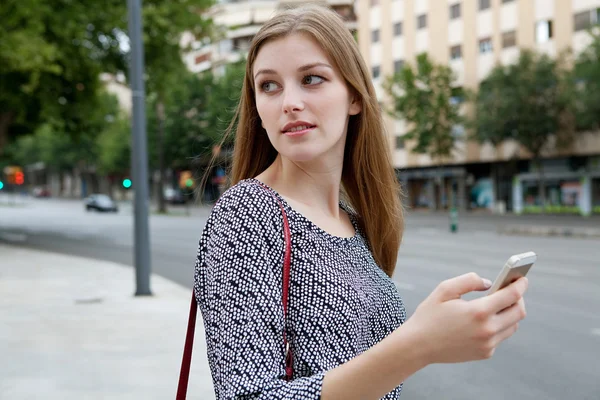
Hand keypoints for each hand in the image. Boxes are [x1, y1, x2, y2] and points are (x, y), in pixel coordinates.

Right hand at [400, 272, 527, 364]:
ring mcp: (488, 344)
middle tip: (512, 290)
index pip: (511, 295)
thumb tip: (489, 283)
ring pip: (512, 325)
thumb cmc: (429, 315)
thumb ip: (469, 280)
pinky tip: (485, 320)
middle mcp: (487, 330)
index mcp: (478, 311)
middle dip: (519, 298)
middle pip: (519, 312)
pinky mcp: (485, 353)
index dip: (520, 285)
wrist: (419, 345)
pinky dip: (498, 326)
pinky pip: (500, 336)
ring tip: (500, 303)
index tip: (522, 278)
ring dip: (510, 313)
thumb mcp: (444, 289)